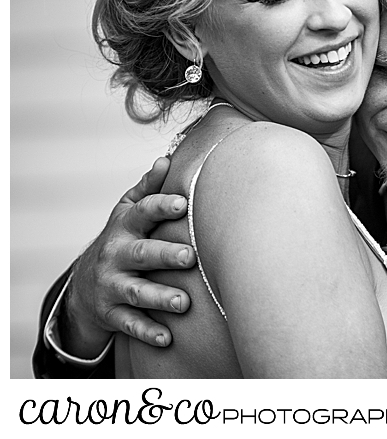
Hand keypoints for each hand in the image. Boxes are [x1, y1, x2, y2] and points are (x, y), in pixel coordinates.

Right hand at [60, 157, 195, 354]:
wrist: (85, 283)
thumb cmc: (123, 239)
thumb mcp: (127, 211)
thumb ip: (148, 188)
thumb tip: (167, 159)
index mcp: (125, 226)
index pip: (142, 213)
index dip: (161, 207)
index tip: (183, 203)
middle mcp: (116, 255)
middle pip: (142, 254)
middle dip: (165, 255)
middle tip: (190, 257)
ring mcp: (112, 285)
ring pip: (136, 292)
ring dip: (160, 297)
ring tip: (183, 303)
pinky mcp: (111, 313)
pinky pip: (129, 324)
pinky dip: (147, 332)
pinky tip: (168, 338)